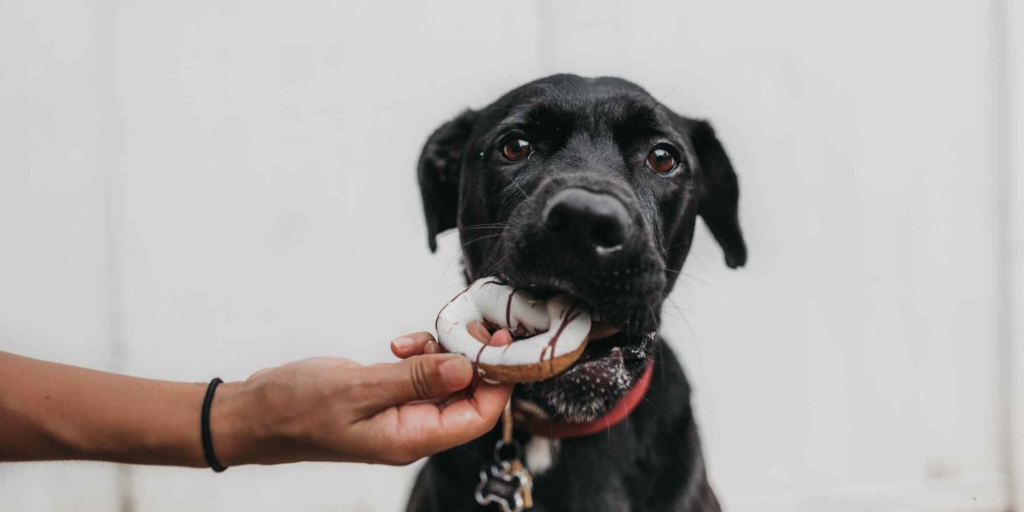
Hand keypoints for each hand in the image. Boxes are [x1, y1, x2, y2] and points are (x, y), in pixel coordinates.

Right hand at [211, 329, 512, 465]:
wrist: (254, 413)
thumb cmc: (295, 408)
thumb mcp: (358, 389)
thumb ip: (416, 379)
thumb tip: (467, 367)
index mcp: (410, 439)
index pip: (478, 416)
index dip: (498, 381)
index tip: (500, 343)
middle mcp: (412, 431)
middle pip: (468, 397)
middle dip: (473, 359)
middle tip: (465, 326)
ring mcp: (400, 414)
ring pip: (445, 381)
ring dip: (443, 353)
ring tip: (419, 336)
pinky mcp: (388, 397)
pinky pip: (421, 376)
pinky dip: (419, 354)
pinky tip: (399, 344)